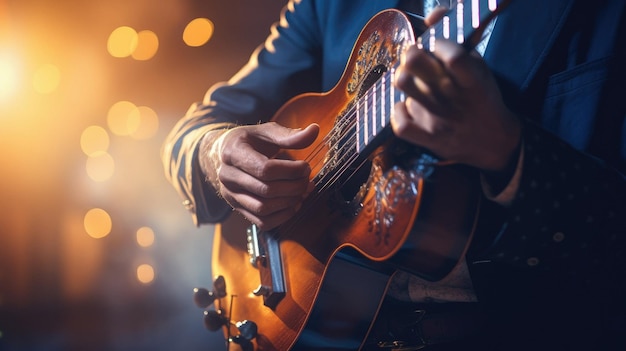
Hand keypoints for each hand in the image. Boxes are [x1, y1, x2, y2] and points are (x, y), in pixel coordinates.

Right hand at [201, 122, 318, 229]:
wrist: (224, 155)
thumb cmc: (249, 141)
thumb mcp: (266, 132)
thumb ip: (289, 135)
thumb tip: (315, 130)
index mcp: (233, 152)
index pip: (265, 169)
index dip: (291, 170)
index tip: (305, 166)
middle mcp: (227, 176)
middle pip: (266, 190)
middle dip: (294, 187)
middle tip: (307, 179)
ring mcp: (230, 195)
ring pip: (263, 208)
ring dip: (290, 203)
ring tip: (303, 191)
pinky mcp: (237, 208)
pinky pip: (262, 222)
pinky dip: (282, 217)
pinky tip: (294, 204)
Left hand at [391, 8, 520, 172]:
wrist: (492, 143)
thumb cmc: (481, 98)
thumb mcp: (478, 67)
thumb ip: (456, 40)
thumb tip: (433, 14)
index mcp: (473, 80)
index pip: (453, 56)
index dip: (439, 43)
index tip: (438, 45)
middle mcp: (453, 98)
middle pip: (415, 62)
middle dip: (412, 52)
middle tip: (416, 56)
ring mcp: (438, 119)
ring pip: (403, 84)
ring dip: (403, 76)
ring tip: (411, 79)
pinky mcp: (426, 138)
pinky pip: (399, 123)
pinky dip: (398, 111)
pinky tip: (406, 106)